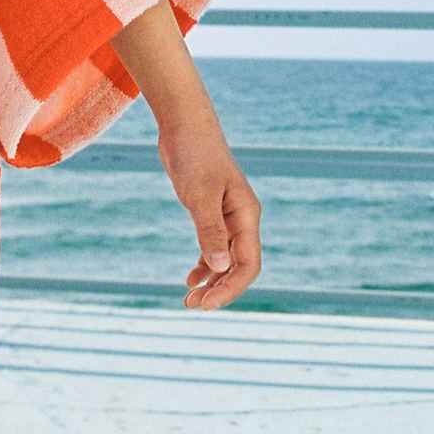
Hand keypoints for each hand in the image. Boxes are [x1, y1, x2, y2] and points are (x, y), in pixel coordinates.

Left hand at [156, 113, 261, 309]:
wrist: (185, 128)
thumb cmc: (195, 156)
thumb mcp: (200, 195)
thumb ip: (209, 231)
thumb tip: (218, 268)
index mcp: (247, 216)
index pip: (248, 264)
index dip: (231, 288)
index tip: (207, 304)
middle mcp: (242, 219)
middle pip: (239, 266)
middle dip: (220, 289)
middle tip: (192, 306)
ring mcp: (226, 217)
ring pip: (225, 260)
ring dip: (211, 281)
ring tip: (189, 300)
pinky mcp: (210, 212)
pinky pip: (212, 247)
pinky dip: (203, 265)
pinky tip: (190, 279)